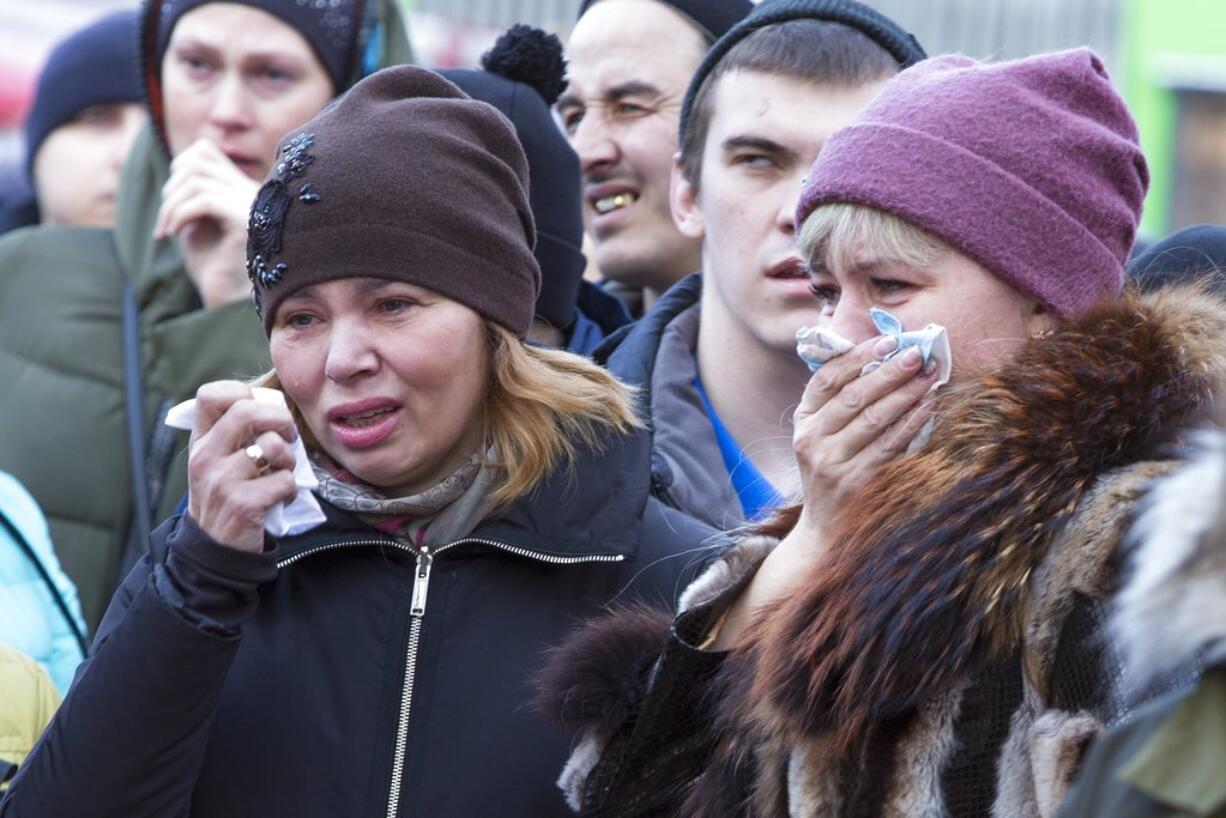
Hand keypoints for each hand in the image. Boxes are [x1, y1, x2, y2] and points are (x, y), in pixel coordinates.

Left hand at [154, 139, 259, 307]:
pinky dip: (179, 214)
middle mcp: (251, 193)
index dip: (178, 168)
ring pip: (198, 178)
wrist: (229, 304)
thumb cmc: (213, 269)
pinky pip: (204, 200)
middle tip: (165, 221)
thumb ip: (191, 197)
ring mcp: (251, 206)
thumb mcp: (196, 224)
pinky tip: (174, 234)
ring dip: (171, 204)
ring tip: (166, 231)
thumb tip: (178, 170)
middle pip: (199, 159)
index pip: (205, 152)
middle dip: (171, 186)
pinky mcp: (245, 222)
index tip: (170, 203)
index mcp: (242, 190)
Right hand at [186, 381, 298, 552]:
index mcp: (200, 442)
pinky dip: (292, 490)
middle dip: (279, 419)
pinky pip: (285, 480)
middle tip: (287, 436)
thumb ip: (235, 434)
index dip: (242, 392)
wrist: (216, 550)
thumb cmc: (226, 497)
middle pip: (247, 410)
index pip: (210, 395)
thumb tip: (275, 406)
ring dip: (289, 459)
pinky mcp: (243, 504)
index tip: (260, 410)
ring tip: (281, 472)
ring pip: (272, 446)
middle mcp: (205, 457)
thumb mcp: (217, 462)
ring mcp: (222, 481)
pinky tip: (281, 498)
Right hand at [791, 336, 936, 541]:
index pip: (826, 379)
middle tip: (917, 355)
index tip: (888, 342)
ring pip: (874, 419)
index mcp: (802, 421)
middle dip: (889, 372)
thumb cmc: (830, 469)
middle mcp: (812, 440)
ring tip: (928, 377)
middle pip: (853, 396)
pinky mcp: (856, 482)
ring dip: (905, 394)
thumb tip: (880, 358)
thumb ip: (838, 401)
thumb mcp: (820, 435)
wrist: (825, 526)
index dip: (858, 357)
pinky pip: (889, 445)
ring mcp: (832, 463)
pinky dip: (911, 423)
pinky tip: (927, 407)